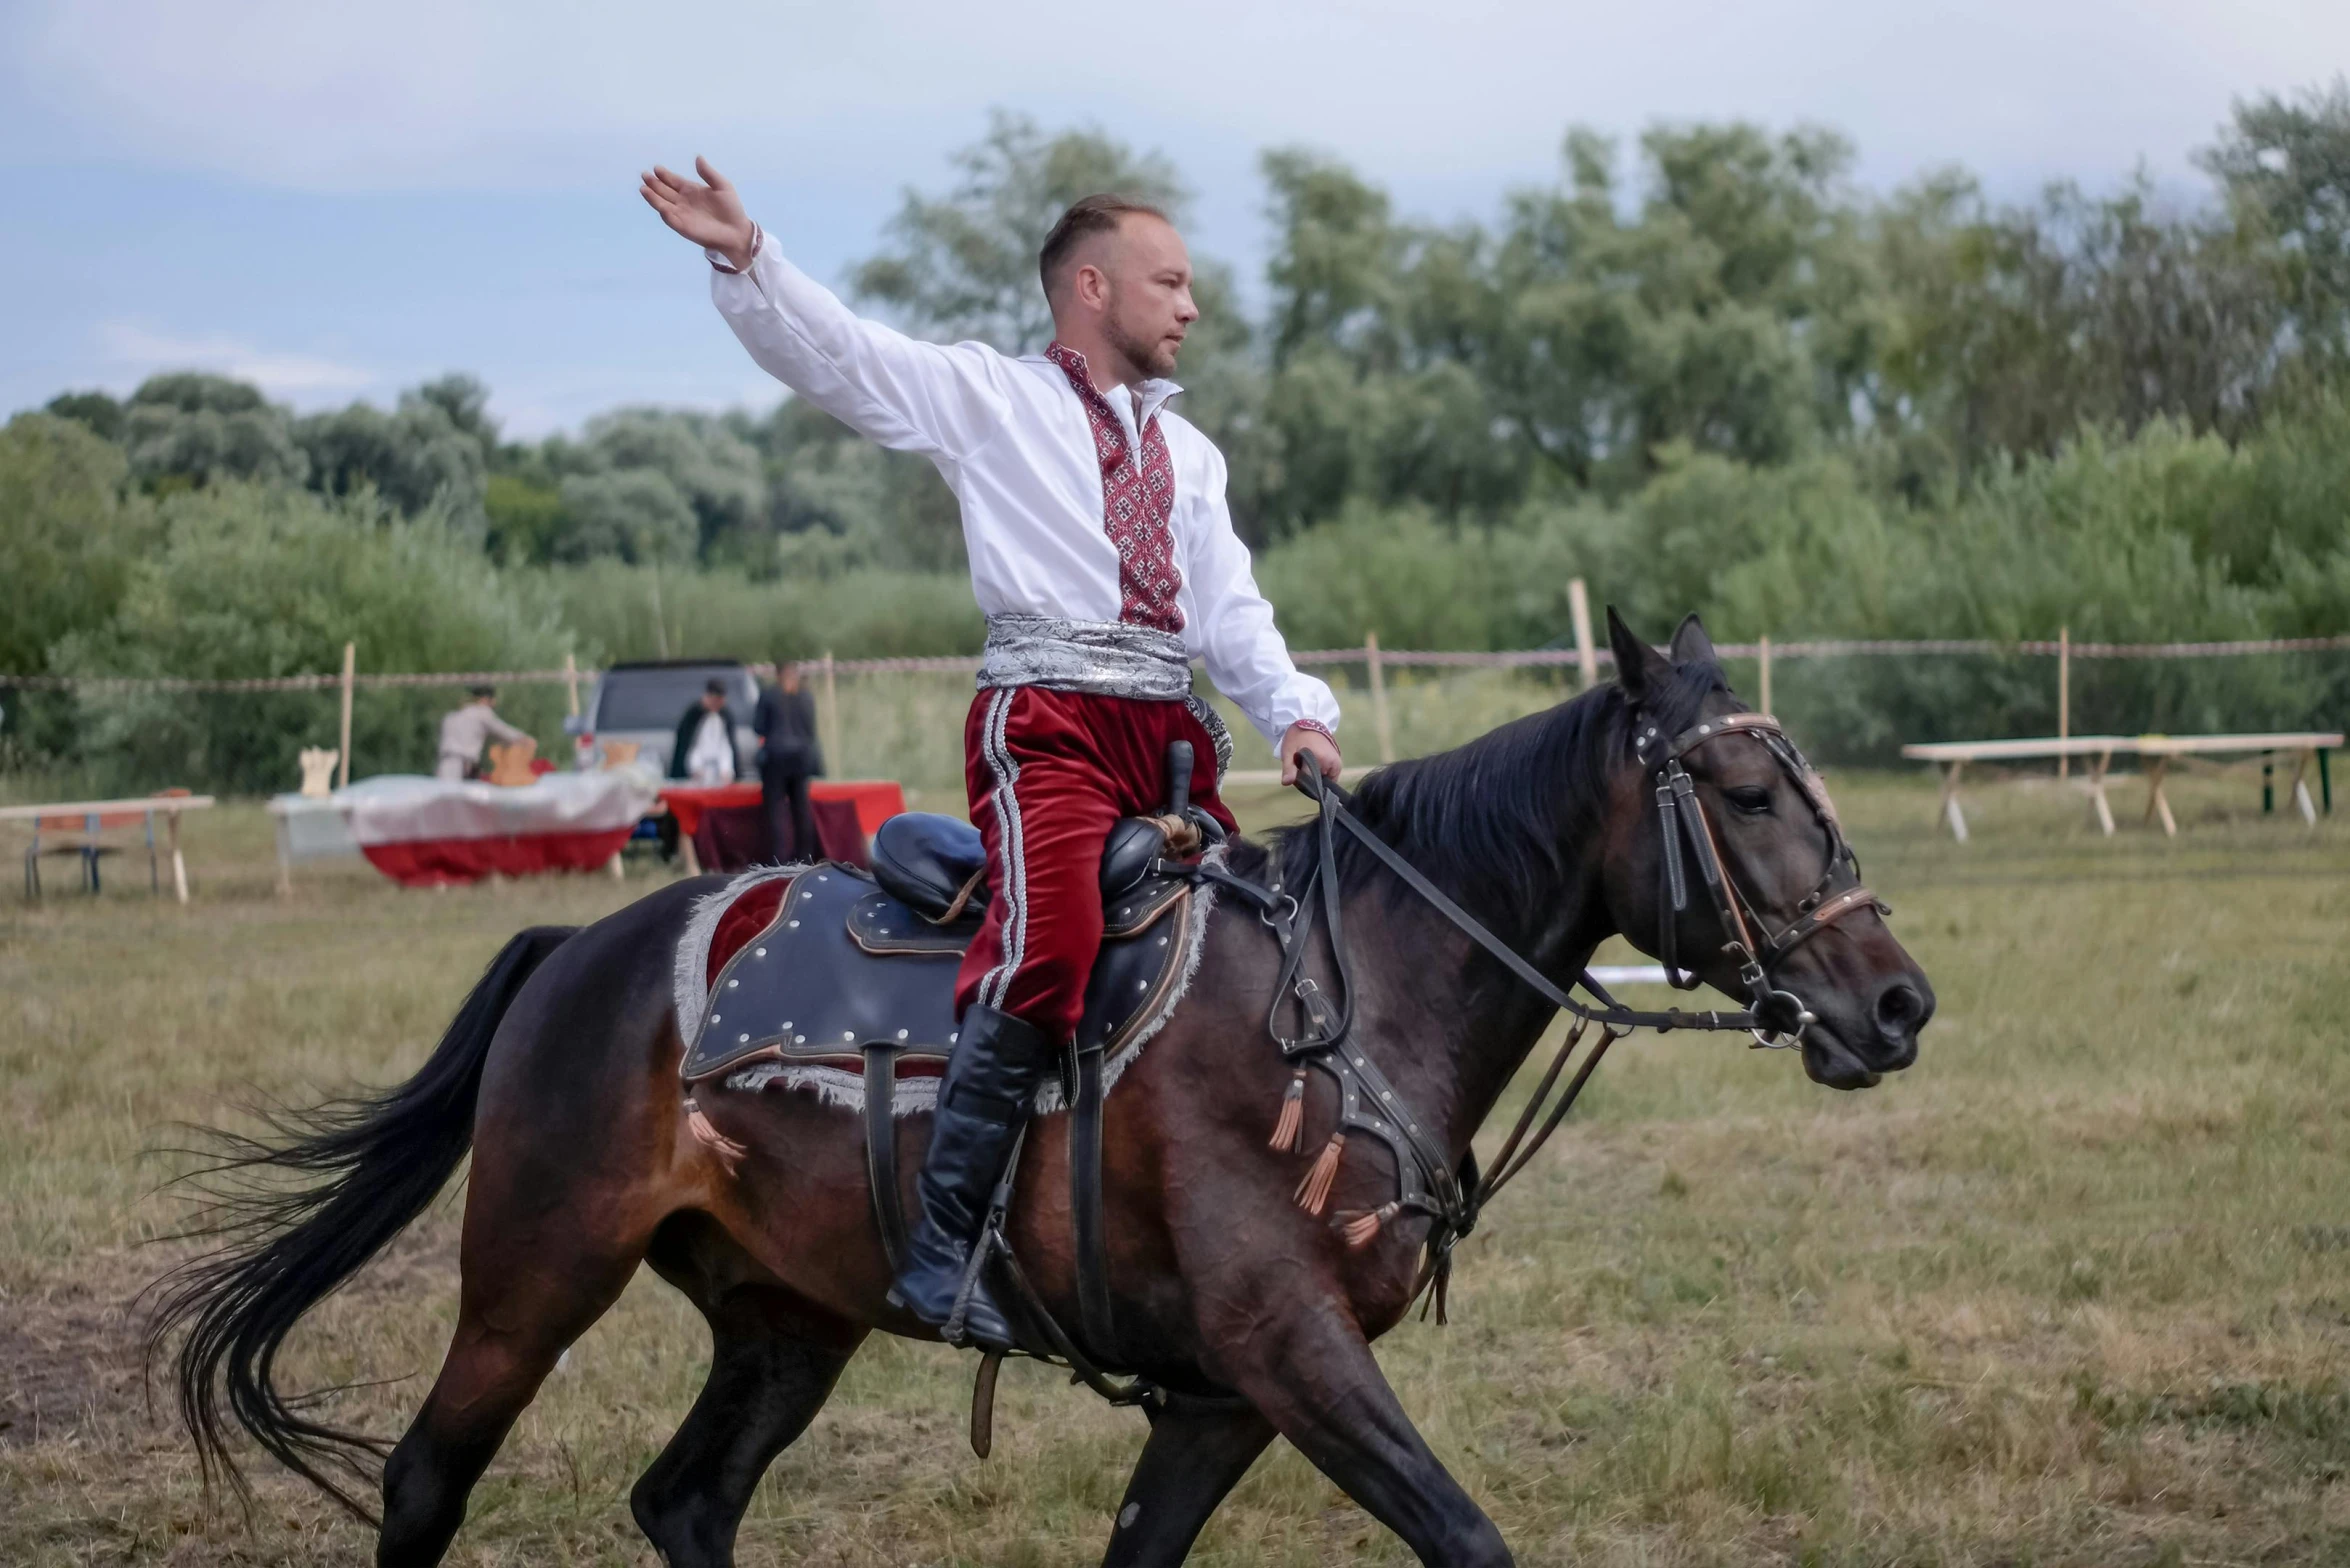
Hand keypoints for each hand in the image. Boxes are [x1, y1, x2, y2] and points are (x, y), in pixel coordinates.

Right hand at [639, 157, 756, 270]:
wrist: (737, 230)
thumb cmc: (731, 209)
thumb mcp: (722, 186)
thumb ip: (708, 173)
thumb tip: (698, 157)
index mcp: (691, 191)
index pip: (674, 181)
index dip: (664, 175)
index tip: (656, 168)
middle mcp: (683, 202)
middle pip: (664, 191)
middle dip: (654, 184)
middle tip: (645, 175)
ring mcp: (682, 215)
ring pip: (663, 205)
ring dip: (653, 198)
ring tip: (644, 189)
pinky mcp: (684, 228)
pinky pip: (672, 220)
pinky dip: (666, 214)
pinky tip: (661, 207)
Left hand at [1279, 724, 1342, 786]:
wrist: (1309, 722)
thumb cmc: (1297, 737)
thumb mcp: (1288, 751)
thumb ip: (1289, 768)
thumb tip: (1286, 782)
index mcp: (1319, 759)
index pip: (1309, 782)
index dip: (1300, 780)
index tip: (1296, 772)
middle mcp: (1331, 762)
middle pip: (1317, 781)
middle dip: (1309, 778)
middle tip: (1302, 764)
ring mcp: (1337, 763)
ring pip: (1324, 780)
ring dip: (1316, 776)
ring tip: (1309, 762)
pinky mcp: (1339, 763)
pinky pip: (1331, 776)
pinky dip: (1323, 774)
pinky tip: (1316, 765)